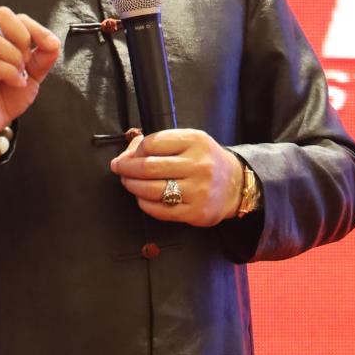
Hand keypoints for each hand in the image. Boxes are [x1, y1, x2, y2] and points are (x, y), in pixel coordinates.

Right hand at [0, 5, 60, 141]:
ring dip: (15, 59)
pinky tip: (16, 83)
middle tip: (26, 61)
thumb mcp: (32, 73)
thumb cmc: (6, 94)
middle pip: (0, 16)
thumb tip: (53, 41)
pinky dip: (10, 73)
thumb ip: (43, 56)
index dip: (33, 27)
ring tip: (19, 75)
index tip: (49, 45)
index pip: (9, 15)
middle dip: (23, 38)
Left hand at [109, 128, 240, 225]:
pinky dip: (144, 203)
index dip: (134, 150)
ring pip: (151, 190)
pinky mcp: (196, 213)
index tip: (128, 155)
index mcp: (196, 141)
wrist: (236, 185)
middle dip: (126, 168)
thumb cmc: (206, 160)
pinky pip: (159, 210)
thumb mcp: (189, 141)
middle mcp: (199, 165)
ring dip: (132, 186)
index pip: (152, 143)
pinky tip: (143, 198)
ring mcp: (198, 191)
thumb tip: (128, 153)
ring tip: (129, 182)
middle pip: (148, 167)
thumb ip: (160, 142)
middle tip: (119, 168)